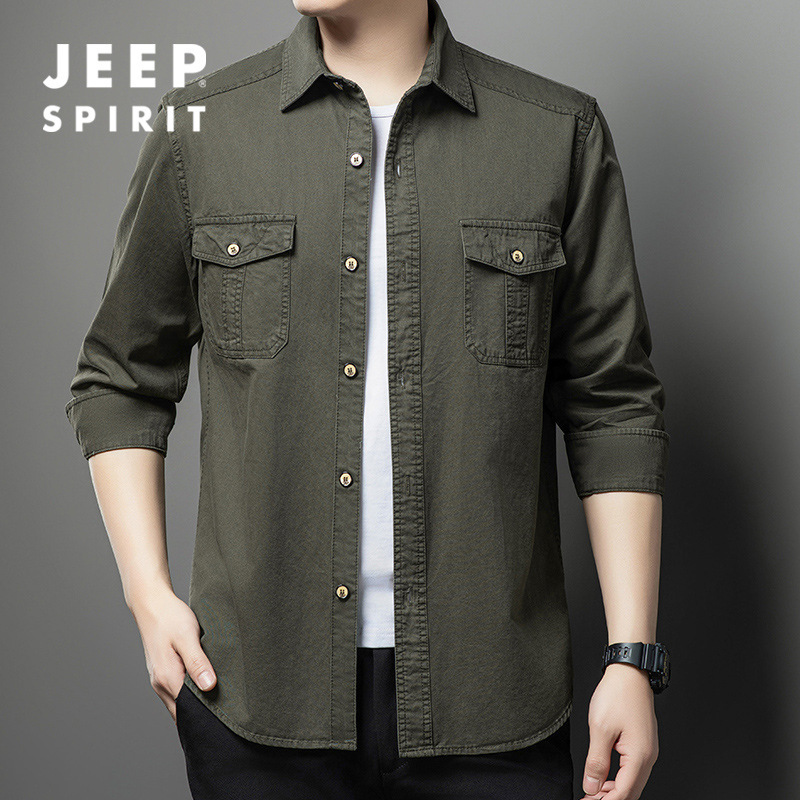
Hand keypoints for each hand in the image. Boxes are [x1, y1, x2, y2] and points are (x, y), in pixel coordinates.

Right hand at [129, 583, 216, 722]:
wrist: (151, 603)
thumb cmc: (170, 617)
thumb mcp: (187, 637)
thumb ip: (197, 663)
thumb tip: (209, 687)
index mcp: (167, 678)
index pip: (187, 710)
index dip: (205, 715)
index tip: (225, 717)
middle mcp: (160, 683)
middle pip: (182, 711)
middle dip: (201, 714)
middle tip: (227, 714)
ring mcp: (160, 678)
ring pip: (179, 701)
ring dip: (196, 702)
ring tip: (219, 700)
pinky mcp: (163, 671)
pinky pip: (177, 690)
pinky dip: (190, 693)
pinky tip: (205, 685)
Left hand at [580, 663, 658, 798]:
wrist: (630, 672)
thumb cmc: (617, 695)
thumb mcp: (600, 729)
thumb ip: (596, 762)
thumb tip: (592, 787)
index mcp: (639, 757)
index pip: (623, 793)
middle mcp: (648, 757)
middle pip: (631, 792)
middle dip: (609, 799)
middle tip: (587, 799)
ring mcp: (647, 750)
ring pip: (632, 782)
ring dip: (614, 790)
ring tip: (593, 790)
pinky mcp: (643, 743)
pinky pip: (633, 769)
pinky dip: (619, 778)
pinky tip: (604, 776)